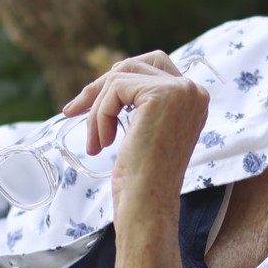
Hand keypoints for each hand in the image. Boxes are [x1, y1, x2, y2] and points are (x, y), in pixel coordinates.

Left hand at [62, 52, 209, 227]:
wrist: (148, 203)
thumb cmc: (142, 177)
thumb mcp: (144, 131)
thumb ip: (140, 104)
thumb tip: (107, 80)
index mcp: (193, 99)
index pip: (150, 67)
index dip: (115, 83)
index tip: (86, 104)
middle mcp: (194, 90)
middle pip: (133, 65)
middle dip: (100, 88)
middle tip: (73, 111)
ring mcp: (181, 90)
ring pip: (119, 77)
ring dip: (97, 109)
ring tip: (95, 142)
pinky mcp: (161, 94)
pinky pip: (114, 88)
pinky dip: (100, 115)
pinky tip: (102, 143)